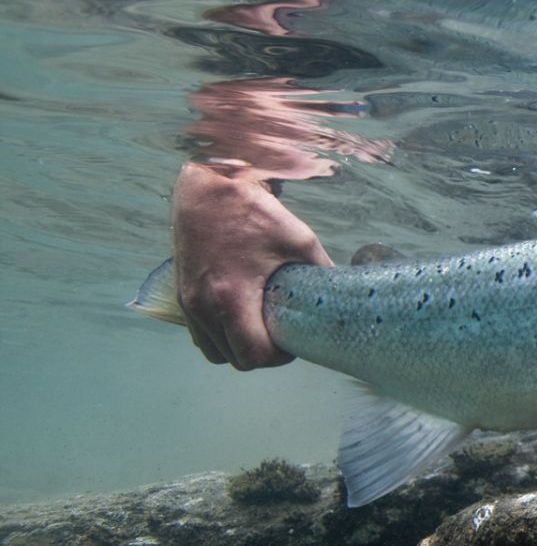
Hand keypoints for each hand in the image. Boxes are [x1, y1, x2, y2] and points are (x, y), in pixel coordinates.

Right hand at [172, 163, 331, 369]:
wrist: (210, 186)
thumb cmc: (254, 212)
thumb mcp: (300, 241)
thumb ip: (321, 273)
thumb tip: (345, 294)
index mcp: (230, 297)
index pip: (253, 354)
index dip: (278, 357)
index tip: (293, 340)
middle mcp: (202, 306)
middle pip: (234, 359)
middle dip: (260, 354)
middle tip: (281, 335)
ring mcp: (188, 302)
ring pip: (213, 350)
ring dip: (238, 346)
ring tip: (261, 327)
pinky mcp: (181, 295)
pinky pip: (200, 334)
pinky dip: (220, 334)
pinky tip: (241, 315)